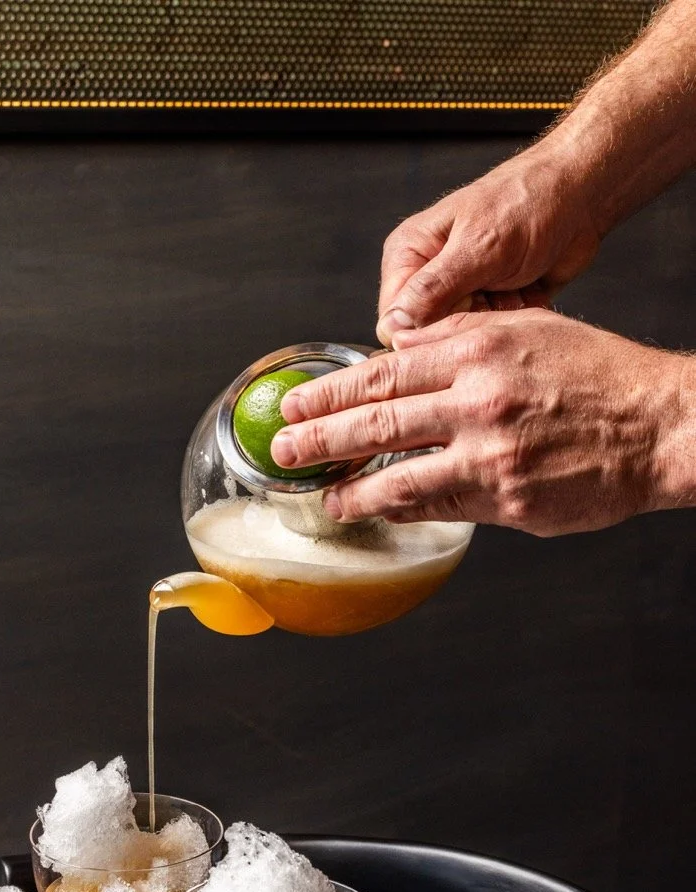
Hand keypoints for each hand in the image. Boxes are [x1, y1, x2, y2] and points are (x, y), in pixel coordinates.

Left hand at [273, 310, 695, 536]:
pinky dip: (405, 509)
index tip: (296, 404)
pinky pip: (442, 508)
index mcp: (479, 352)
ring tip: (324, 498)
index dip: (330, 392)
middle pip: (378, 421)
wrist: (659, 425)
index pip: (383, 371)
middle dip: (320, 439)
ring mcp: (492, 455)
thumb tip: (400, 349)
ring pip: (400, 475)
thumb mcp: (529, 331)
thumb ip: (460, 342)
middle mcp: (480, 401)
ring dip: (353, 489)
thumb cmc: (598, 376)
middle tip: (284, 451)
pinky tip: (382, 509)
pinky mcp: (507, 500)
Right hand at [377, 140, 601, 344]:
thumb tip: (394, 325)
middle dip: (465, 325)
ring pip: (461, 337)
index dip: (421, 333)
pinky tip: (523, 294)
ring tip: (512, 289)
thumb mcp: (478, 248)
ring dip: (491, 323)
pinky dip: (510, 321)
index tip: (457, 319)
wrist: (580, 198)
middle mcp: (430, 275)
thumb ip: (433, 289)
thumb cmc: (529, 203)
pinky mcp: (488, 303)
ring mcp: (461, 291)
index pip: (393, 319)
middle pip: (429, 334)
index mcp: (411, 253)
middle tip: (492, 295)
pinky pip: (489, 334)